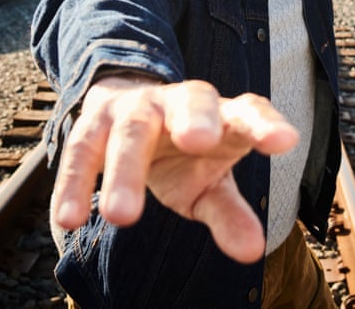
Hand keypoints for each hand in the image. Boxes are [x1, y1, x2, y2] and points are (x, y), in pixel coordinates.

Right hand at [51, 76, 298, 262]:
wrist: (131, 113)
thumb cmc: (183, 155)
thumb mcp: (208, 184)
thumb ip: (229, 212)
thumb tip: (254, 252)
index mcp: (220, 116)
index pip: (248, 111)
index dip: (264, 124)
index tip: (284, 140)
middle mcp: (180, 104)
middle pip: (191, 102)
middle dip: (194, 119)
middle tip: (199, 141)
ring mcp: (136, 108)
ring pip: (132, 129)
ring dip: (125, 168)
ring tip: (122, 216)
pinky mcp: (96, 122)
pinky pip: (82, 148)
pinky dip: (74, 182)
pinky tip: (69, 220)